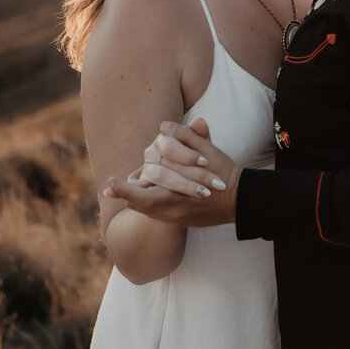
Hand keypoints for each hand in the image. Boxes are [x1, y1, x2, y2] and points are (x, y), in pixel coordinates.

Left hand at [104, 118, 239, 226]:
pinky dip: (145, 204)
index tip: (109, 183)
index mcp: (176, 193)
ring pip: (146, 209)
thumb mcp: (210, 151)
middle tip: (109, 187)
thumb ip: (187, 136)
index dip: (124, 189)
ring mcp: (175, 216)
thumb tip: (164, 128)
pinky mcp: (180, 220)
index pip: (143, 193)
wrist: (240, 200)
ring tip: (116, 191)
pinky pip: (156, 214)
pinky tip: (137, 197)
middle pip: (141, 202)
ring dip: (132, 199)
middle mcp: (172, 207)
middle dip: (125, 193)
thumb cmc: (224, 172)